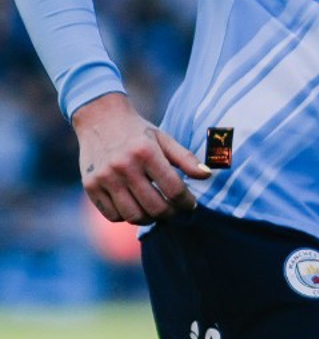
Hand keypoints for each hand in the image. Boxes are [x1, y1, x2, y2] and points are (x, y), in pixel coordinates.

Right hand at [72, 92, 210, 223]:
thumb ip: (185, 158)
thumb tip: (207, 175)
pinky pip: (112, 215)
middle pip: (154, 206)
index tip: (191, 205)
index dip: (187, 202)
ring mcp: (104, 178)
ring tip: (157, 212)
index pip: (173, 189)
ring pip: (133, 215)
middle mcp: (124, 167)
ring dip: (150, 219)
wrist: (99, 119)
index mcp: (146, 153)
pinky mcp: (90, 186)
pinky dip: (127, 217)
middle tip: (175, 211)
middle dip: (170, 213)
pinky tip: (136, 207)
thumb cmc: (137, 131)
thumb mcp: (164, 138)